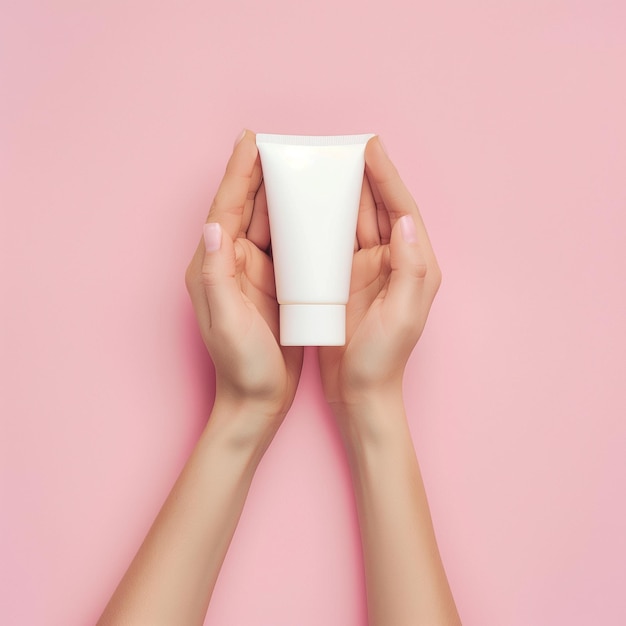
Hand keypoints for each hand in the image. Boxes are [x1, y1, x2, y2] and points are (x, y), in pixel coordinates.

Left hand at [186, 130, 302, 437]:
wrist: (258, 399)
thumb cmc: (241, 366)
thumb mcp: (227, 322)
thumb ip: (218, 274)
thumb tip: (214, 225)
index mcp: (215, 266)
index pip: (225, 208)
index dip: (238, 173)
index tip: (251, 140)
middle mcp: (231, 263)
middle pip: (245, 207)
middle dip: (260, 173)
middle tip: (280, 141)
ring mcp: (253, 272)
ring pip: (266, 221)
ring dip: (280, 192)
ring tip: (300, 164)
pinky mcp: (274, 284)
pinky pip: (285, 242)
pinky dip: (296, 221)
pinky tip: (313, 208)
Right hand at [319, 137, 440, 416]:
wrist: (359, 391)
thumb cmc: (383, 360)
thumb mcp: (403, 316)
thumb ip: (409, 268)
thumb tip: (403, 220)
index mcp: (412, 266)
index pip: (400, 210)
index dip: (386, 176)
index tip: (369, 147)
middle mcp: (391, 262)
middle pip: (377, 208)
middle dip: (362, 176)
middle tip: (341, 146)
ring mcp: (365, 270)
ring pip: (354, 221)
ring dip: (342, 193)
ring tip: (323, 166)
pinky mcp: (342, 281)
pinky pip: (332, 242)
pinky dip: (323, 222)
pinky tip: (307, 207)